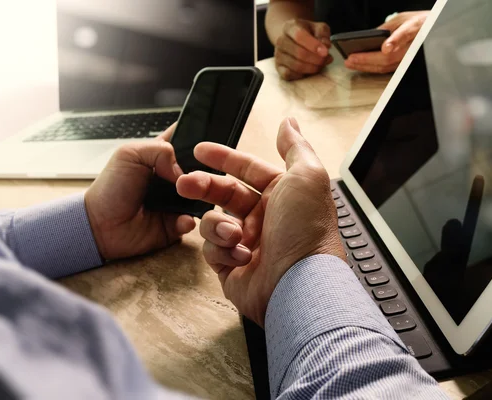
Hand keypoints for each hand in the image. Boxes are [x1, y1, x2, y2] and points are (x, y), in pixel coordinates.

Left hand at [84, 124, 195, 260]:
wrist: (100, 224)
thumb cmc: (110, 188)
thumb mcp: (129, 155)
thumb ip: (159, 150)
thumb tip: (183, 170)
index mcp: (162, 157)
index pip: (187, 141)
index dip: (200, 141)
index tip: (208, 143)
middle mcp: (172, 178)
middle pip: (201, 170)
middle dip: (205, 171)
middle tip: (198, 175)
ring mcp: (176, 201)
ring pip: (201, 196)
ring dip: (199, 196)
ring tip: (188, 196)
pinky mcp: (175, 224)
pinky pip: (191, 221)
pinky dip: (187, 220)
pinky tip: (179, 218)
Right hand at [176, 118, 344, 326]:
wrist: (298, 286)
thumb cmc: (307, 232)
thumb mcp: (307, 177)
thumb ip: (295, 147)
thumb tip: (289, 122)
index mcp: (281, 194)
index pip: (246, 169)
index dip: (222, 157)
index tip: (198, 149)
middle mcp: (264, 217)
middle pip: (222, 193)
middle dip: (202, 186)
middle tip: (184, 183)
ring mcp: (247, 242)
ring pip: (212, 222)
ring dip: (218, 226)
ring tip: (234, 235)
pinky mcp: (232, 267)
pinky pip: (212, 250)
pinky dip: (223, 251)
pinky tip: (240, 257)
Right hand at [274, 19, 332, 80]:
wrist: (292, 39)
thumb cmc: (308, 33)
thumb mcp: (318, 28)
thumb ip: (323, 34)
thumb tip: (325, 46)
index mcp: (290, 27)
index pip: (299, 36)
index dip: (314, 45)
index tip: (326, 52)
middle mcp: (281, 41)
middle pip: (299, 53)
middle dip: (316, 59)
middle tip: (327, 60)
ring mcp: (278, 55)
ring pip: (296, 65)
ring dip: (312, 68)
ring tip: (321, 65)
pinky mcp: (278, 67)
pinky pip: (289, 74)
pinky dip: (301, 75)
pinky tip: (308, 70)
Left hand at [345, 11, 429, 73]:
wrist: (429, 30)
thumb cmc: (415, 22)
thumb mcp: (401, 19)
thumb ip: (385, 28)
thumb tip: (367, 37)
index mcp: (413, 28)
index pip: (405, 35)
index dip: (395, 41)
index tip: (386, 48)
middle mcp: (412, 46)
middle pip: (388, 57)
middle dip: (367, 59)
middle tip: (350, 58)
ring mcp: (408, 58)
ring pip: (386, 66)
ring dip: (365, 66)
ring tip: (351, 63)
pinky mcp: (403, 65)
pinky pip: (386, 69)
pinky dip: (371, 68)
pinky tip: (360, 65)